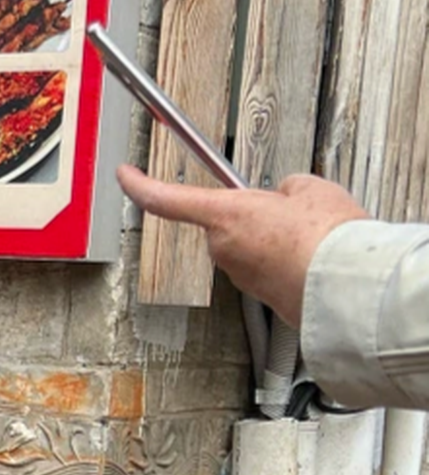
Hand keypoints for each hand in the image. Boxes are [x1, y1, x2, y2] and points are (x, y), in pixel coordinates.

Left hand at [116, 166, 366, 325]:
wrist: (349, 290)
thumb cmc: (329, 241)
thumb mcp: (312, 188)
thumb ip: (288, 189)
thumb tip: (288, 198)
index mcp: (225, 216)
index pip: (167, 199)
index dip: (141, 185)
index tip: (125, 175)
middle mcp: (225, 250)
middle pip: (229, 221)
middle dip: (257, 214)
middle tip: (295, 212)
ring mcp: (243, 278)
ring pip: (254, 246)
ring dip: (278, 240)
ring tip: (314, 238)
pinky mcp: (263, 299)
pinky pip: (272, 269)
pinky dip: (291, 263)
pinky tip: (316, 260)